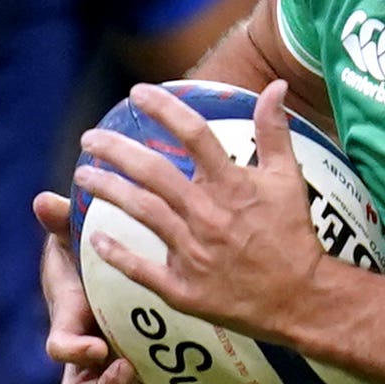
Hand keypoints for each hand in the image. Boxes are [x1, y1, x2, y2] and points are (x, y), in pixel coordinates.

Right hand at [37, 190, 203, 383]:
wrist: (112, 274)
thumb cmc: (89, 254)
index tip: (95, 346)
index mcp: (72, 327)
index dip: (73, 352)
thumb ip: (62, 223)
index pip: (61, 348)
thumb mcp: (77, 236)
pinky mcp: (151, 382)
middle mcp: (93, 361)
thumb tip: (44, 202)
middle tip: (131, 373)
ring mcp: (121, 376)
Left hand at [72, 82, 332, 346]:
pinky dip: (117, 254)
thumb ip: (275, 131)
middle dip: (116, 150)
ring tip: (82, 176)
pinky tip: (95, 239)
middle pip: (154, 172)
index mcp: (232, 185)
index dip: (165, 108)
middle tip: (89, 138)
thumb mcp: (289, 179)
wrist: (302, 298)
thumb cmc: (293, 235)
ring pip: (142, 213)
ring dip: (108, 191)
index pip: (194, 134)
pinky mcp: (186, 289)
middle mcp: (208, 215)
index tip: (137, 92)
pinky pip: (142, 270)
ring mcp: (195, 253)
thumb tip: (276, 85)